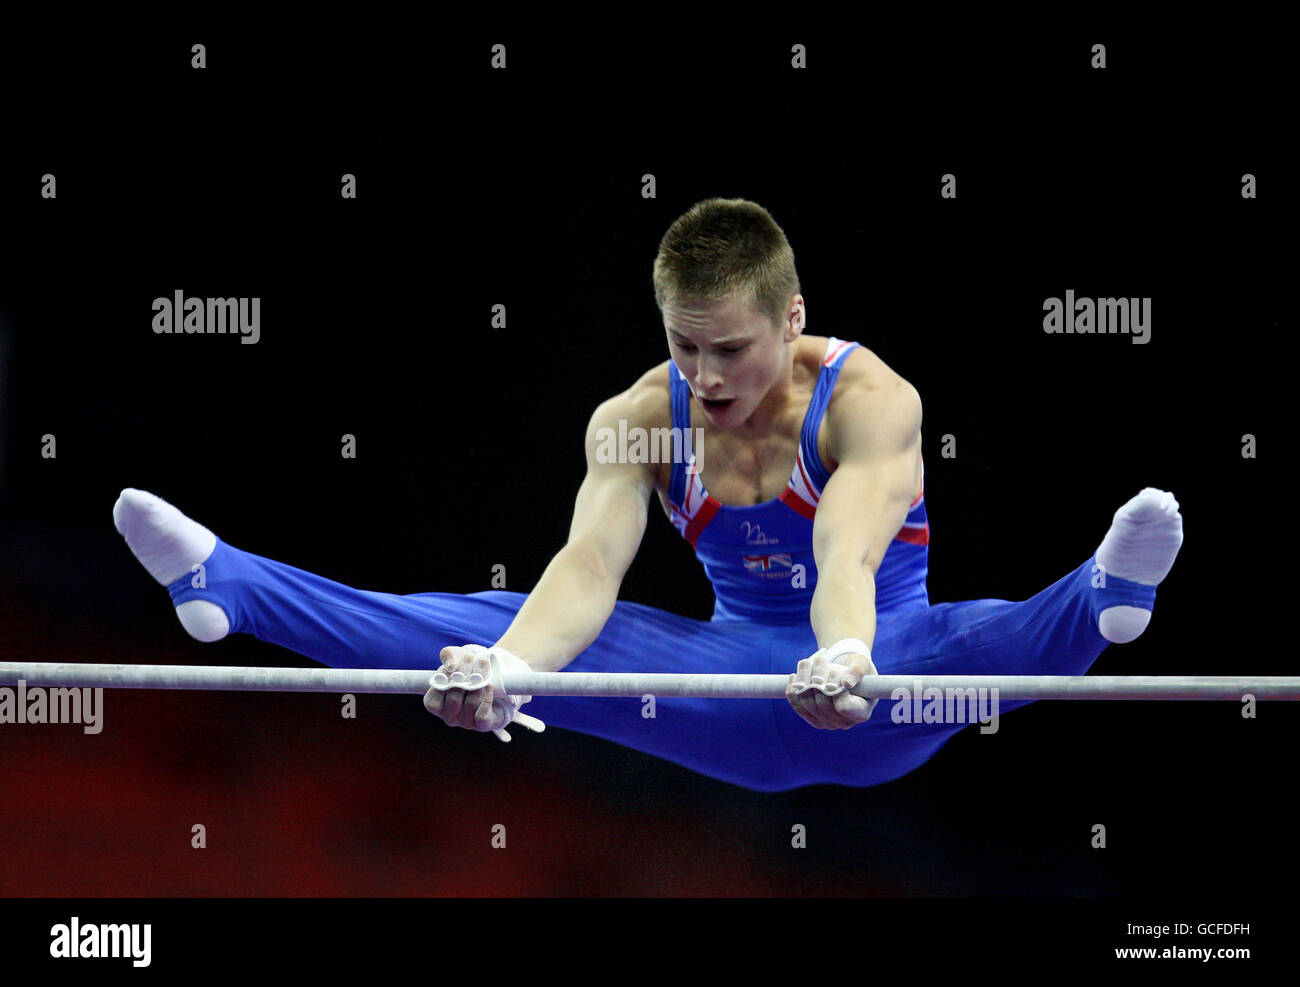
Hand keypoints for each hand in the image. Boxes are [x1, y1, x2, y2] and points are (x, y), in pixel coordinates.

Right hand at [423, 644, 545, 741]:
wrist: (495, 681)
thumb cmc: (469, 670)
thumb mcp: (457, 658)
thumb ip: (449, 656)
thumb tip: (451, 666)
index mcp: (438, 705)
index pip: (433, 701)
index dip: (442, 683)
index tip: (452, 667)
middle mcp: (450, 716)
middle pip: (454, 699)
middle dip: (464, 678)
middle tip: (471, 660)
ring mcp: (466, 722)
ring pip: (470, 704)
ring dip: (478, 686)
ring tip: (482, 673)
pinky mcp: (483, 724)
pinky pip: (482, 716)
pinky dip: (487, 699)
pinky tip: (489, 686)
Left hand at [786, 647, 878, 729]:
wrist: (843, 671)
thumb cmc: (855, 668)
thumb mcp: (861, 664)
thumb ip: (858, 671)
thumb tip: (847, 683)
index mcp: (861, 713)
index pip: (845, 707)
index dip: (836, 690)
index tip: (834, 672)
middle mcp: (844, 722)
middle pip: (823, 704)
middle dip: (818, 679)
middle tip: (819, 660)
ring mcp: (827, 722)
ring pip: (807, 704)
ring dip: (804, 681)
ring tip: (807, 662)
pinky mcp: (812, 718)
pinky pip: (798, 706)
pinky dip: (793, 691)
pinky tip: (794, 677)